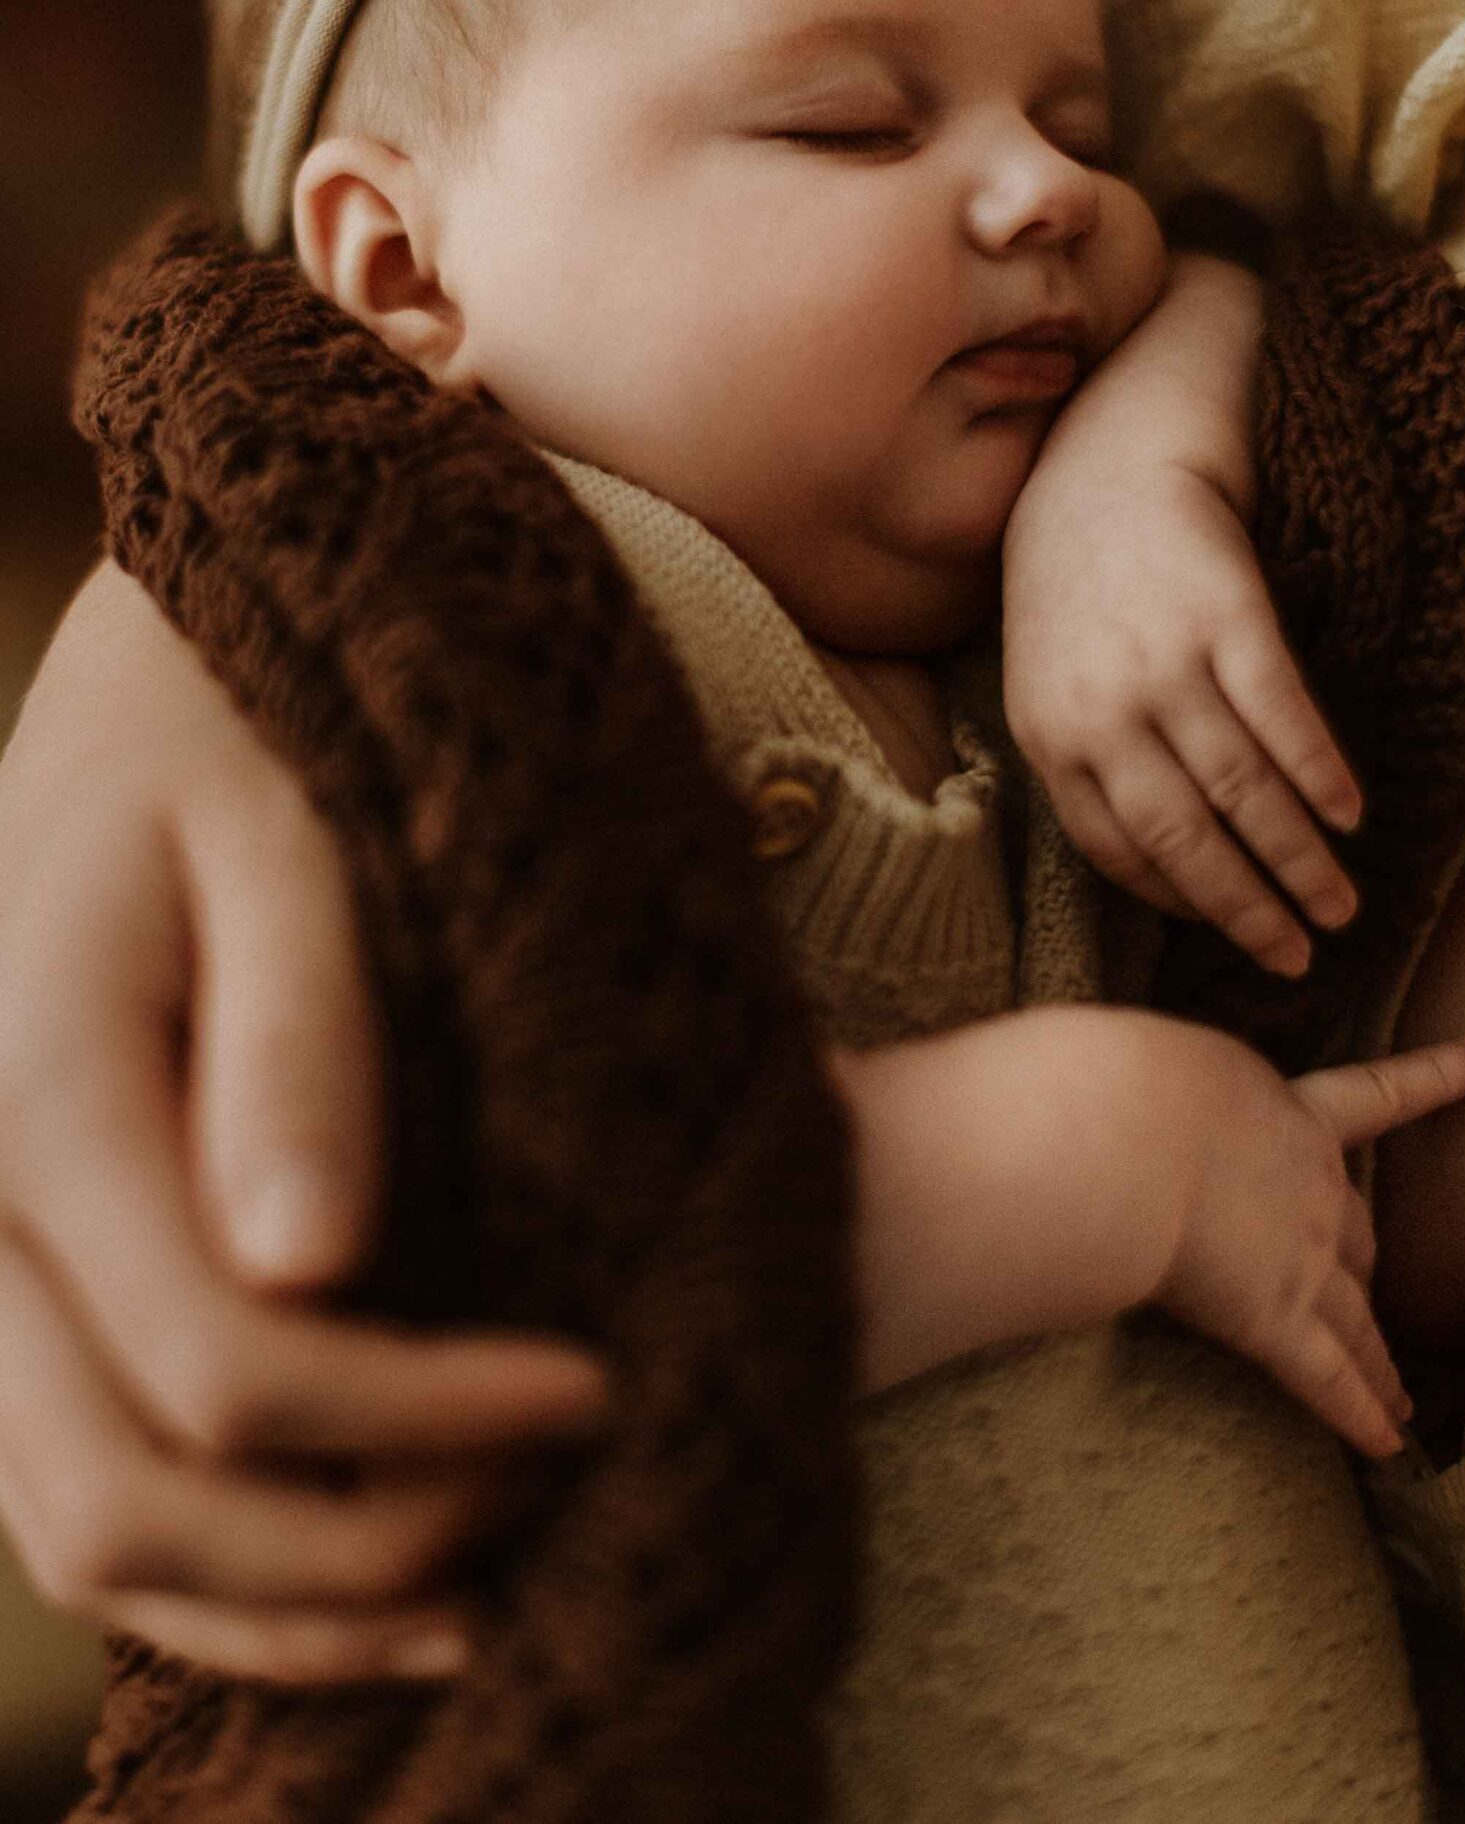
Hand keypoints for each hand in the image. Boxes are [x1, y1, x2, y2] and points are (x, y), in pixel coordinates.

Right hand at [0, 563, 607, 1685]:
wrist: (154, 672)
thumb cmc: (250, 723)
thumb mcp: (293, 837)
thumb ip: (299, 1040)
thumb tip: (308, 1270)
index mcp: (36, 1094)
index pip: (228, 1370)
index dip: (423, 1423)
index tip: (599, 1390)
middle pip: (126, 1504)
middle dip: (353, 1554)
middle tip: (559, 1504)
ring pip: (81, 1526)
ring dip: (282, 1599)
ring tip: (486, 1585)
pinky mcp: (16, 1266)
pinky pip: (79, 1472)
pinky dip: (222, 1556)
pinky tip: (377, 1549)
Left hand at [1005, 455, 1362, 978]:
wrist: (1106, 472)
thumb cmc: (1081, 596)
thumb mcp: (1049, 684)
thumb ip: (1086, 766)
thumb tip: (1151, 873)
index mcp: (1051, 737)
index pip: (1118, 852)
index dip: (1181, 903)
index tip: (1231, 935)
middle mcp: (1105, 709)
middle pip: (1187, 836)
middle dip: (1249, 910)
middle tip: (1301, 958)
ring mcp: (1167, 662)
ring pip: (1243, 788)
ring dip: (1299, 859)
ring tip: (1340, 906)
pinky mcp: (1228, 616)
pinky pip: (1281, 714)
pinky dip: (1319, 772)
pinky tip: (1351, 814)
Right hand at [1151, 1023, 1464, 1457]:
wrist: (1123, 1133)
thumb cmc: (1118, 1079)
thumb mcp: (1159, 1062)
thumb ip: (1170, 1087)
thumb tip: (1132, 1098)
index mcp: (1287, 1108)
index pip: (1381, 1091)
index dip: (1444, 1075)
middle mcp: (1315, 1185)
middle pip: (1359, 1234)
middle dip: (1365, 1266)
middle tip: (1371, 1292)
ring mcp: (1303, 1256)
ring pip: (1357, 1320)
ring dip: (1380, 1361)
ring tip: (1403, 1402)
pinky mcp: (1275, 1319)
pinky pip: (1330, 1380)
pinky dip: (1360, 1414)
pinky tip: (1389, 1446)